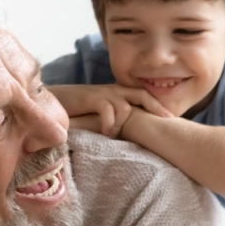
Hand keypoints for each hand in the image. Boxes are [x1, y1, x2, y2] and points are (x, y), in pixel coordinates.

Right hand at [50, 84, 172, 137]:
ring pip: (124, 108)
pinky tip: (105, 133)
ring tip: (112, 135)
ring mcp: (102, 92)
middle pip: (141, 95)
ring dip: (121, 124)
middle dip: (155, 108)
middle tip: (167, 121)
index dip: (157, 105)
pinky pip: (108, 110)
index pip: (143, 95)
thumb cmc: (77, 111)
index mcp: (117, 93)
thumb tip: (128, 134)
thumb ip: (113, 119)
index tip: (171, 118)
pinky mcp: (91, 97)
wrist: (54, 100)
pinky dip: (109, 123)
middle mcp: (113, 90)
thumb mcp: (98, 114)